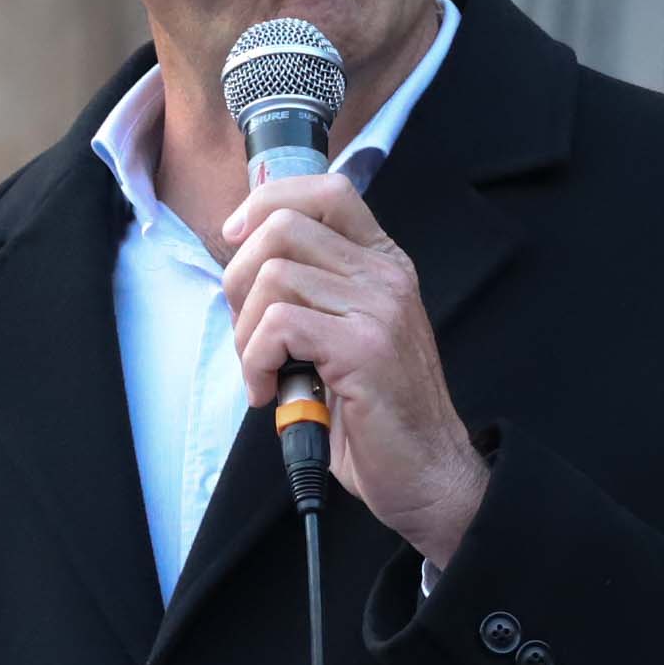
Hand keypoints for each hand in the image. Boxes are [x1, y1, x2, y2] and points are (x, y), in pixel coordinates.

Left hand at [218, 168, 489, 567]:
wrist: (426, 474)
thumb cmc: (377, 415)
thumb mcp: (348, 335)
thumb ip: (314, 293)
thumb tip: (243, 263)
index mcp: (383, 265)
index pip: (327, 190)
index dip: (270, 200)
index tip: (237, 236)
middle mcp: (386, 276)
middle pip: (284, 227)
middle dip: (239, 279)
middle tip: (248, 333)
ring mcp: (379, 308)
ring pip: (273, 278)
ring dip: (246, 334)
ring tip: (265, 373)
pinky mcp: (363, 348)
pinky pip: (279, 326)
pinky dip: (257, 362)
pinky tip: (271, 392)